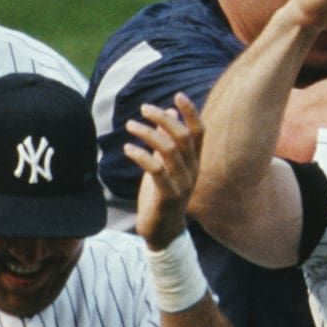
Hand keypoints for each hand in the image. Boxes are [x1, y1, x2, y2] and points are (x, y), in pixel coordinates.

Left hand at [127, 95, 205, 247]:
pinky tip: (128, 148)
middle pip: (183, 137)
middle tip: (143, 109)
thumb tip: (167, 110)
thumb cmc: (162, 195)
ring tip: (130, 125)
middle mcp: (193, 170)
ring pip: (169, 150)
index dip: (191, 113)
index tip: (177, 96)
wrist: (162, 231)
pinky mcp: (168, 195)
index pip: (198, 132)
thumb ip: (168, 139)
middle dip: (163, 119)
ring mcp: (182, 183)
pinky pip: (156, 170)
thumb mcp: (166, 164)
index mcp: (194, 162)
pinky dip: (141, 155)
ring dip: (148, 134)